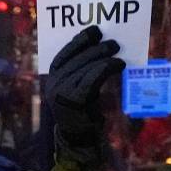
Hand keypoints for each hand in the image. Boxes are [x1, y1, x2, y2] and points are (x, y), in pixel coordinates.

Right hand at [44, 26, 123, 152]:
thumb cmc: (83, 111)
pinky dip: (107, 68)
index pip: (64, 54)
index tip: (94, 31)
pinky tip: (119, 65)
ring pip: (85, 66)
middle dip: (96, 47)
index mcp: (52, 78)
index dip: (79, 41)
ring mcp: (61, 92)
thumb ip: (82, 71)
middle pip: (76, 58)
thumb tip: (100, 48)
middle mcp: (53, 83)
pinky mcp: (74, 100)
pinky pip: (92, 78)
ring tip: (118, 54)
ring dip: (104, 57)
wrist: (80, 138)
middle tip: (114, 43)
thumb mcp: (78, 88)